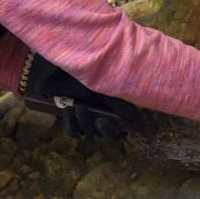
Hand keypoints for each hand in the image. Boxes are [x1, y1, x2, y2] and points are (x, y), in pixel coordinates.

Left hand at [22, 55, 140, 139]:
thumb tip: (135, 119)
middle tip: (97, 118)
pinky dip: (71, 123)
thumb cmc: (88, 70)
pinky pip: (72, 132)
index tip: (106, 121)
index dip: (114, 132)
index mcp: (114, 111)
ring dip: (84, 123)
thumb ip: (119, 102)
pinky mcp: (70, 119)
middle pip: (105, 136)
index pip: (119, 133)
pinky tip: (68, 109)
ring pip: (88, 135)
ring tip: (78, 107)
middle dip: (101, 130)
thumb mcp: (105, 85)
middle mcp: (102, 118)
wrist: (64, 62)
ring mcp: (85, 120)